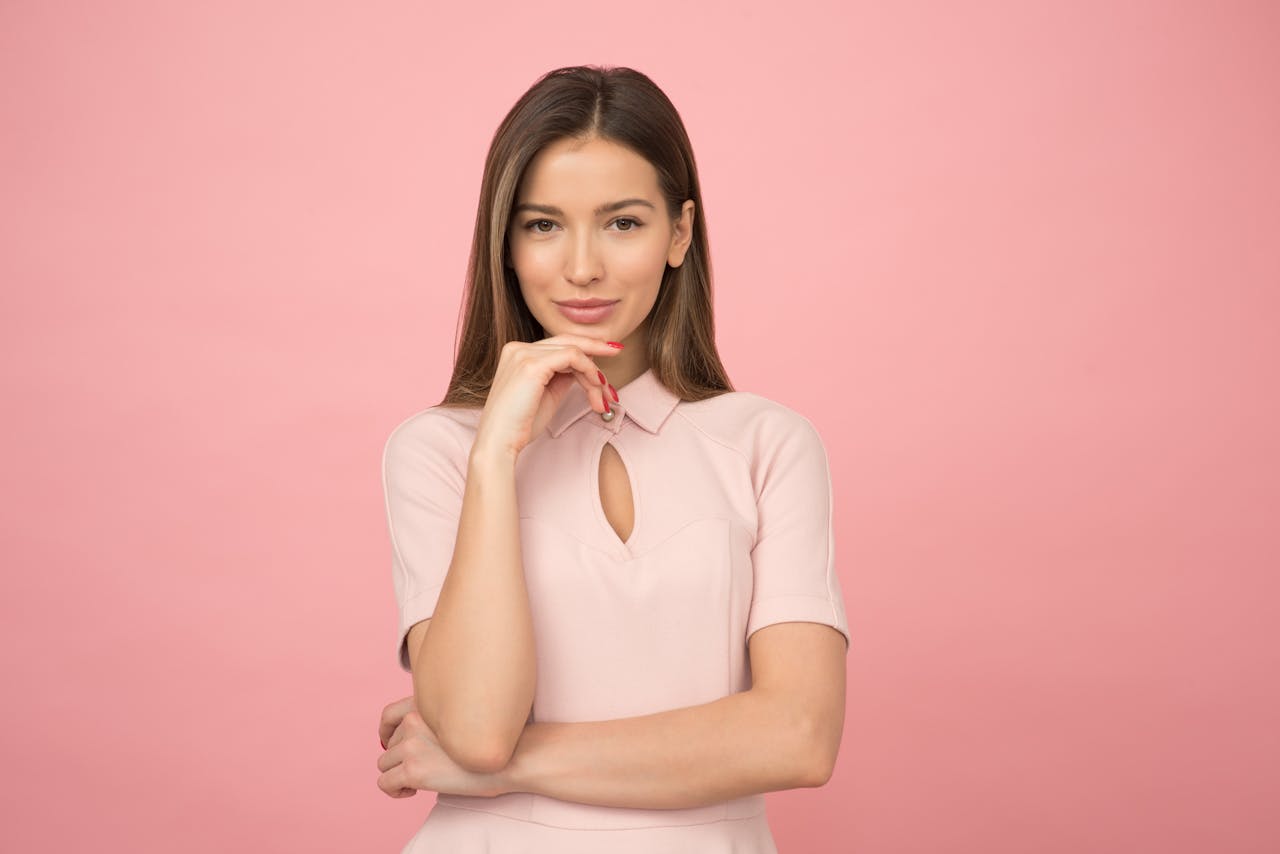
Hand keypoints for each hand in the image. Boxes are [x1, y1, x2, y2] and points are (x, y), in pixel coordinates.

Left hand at [376, 695, 508, 798]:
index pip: (388, 715)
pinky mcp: (412, 769)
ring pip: (384, 764)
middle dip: (402, 759)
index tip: (391, 746)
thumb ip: (435, 722)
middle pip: (389, 744)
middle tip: (424, 770)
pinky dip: (394, 791)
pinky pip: (384, 783)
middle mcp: (415, 720)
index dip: (386, 733)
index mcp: (426, 705)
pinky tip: (413, 792)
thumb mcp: (460, 719)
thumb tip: (413, 744)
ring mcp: (412, 744)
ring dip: (398, 775)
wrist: (509, 759)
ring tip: (420, 782)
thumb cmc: (492, 743)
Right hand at [475, 334, 622, 458]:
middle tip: (618, 353)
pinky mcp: (531, 365)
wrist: (500, 442)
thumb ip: (562, 376)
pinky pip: (572, 357)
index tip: (603, 361)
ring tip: (602, 397)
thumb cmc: (520, 425)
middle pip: (568, 342)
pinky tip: (596, 387)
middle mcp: (518, 348)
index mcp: (518, 353)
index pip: (559, 345)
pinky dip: (589, 371)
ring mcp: (523, 354)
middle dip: (596, 349)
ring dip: (594, 374)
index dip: (585, 351)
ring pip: (574, 351)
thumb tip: (584, 369)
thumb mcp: (547, 394)